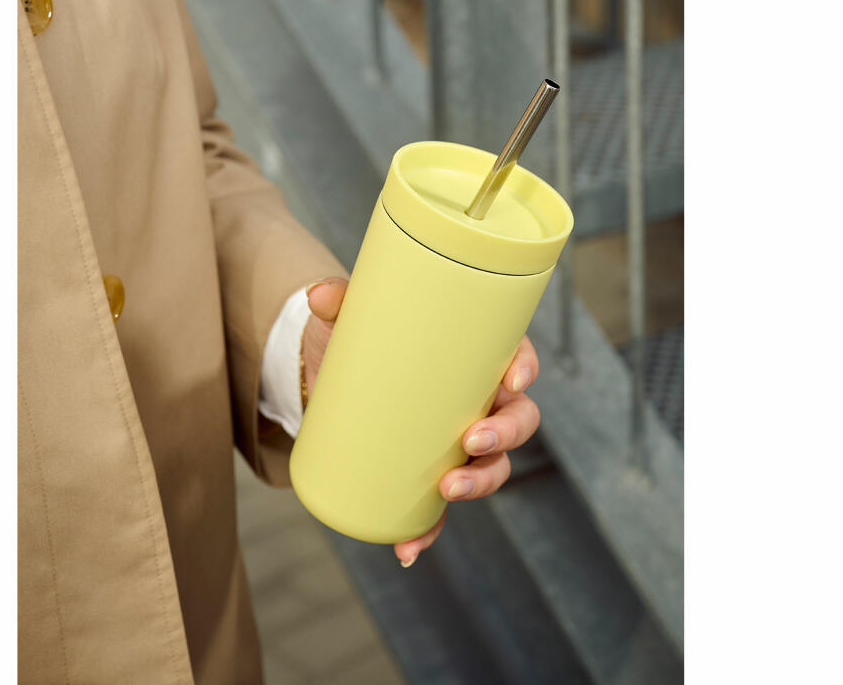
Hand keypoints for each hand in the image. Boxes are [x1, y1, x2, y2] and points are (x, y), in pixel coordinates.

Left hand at [302, 278, 541, 567]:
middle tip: (470, 439)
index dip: (525, 369)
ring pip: (493, 466)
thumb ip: (339, 299)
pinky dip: (428, 531)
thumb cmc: (363, 336)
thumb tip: (317, 294)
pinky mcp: (430, 471)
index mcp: (476, 356)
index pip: (517, 357)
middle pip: (518, 419)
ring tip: (448, 489)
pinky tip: (408, 549)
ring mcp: (459, 440)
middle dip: (504, 434)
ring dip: (480, 483)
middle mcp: (479, 399)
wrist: (333, 376)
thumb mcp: (353, 316)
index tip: (511, 381)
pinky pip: (441, 508)